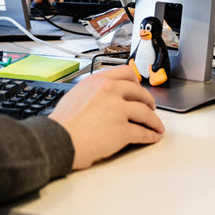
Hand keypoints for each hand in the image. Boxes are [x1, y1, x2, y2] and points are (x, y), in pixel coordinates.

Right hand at [48, 65, 163, 169]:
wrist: (58, 141)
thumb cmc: (62, 124)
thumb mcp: (75, 95)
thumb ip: (92, 91)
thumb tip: (102, 96)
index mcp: (97, 81)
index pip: (125, 73)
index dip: (136, 82)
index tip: (139, 88)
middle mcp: (109, 91)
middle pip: (139, 92)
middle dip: (149, 101)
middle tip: (150, 108)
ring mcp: (117, 110)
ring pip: (146, 112)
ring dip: (154, 121)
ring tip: (156, 126)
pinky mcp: (122, 130)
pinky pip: (143, 132)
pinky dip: (151, 135)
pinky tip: (152, 137)